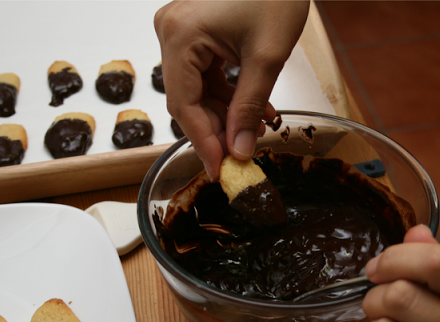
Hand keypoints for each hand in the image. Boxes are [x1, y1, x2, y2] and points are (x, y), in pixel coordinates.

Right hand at [154, 0, 309, 179]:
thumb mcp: (267, 56)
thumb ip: (250, 107)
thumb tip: (238, 149)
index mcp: (180, 35)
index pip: (184, 105)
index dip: (203, 143)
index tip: (220, 171)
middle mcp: (172, 32)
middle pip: (188, 100)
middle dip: (218, 130)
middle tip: (241, 155)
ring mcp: (182, 32)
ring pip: (198, 91)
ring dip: (228, 115)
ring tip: (258, 131)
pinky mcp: (197, 34)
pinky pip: (207, 76)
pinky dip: (230, 95)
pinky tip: (257, 110)